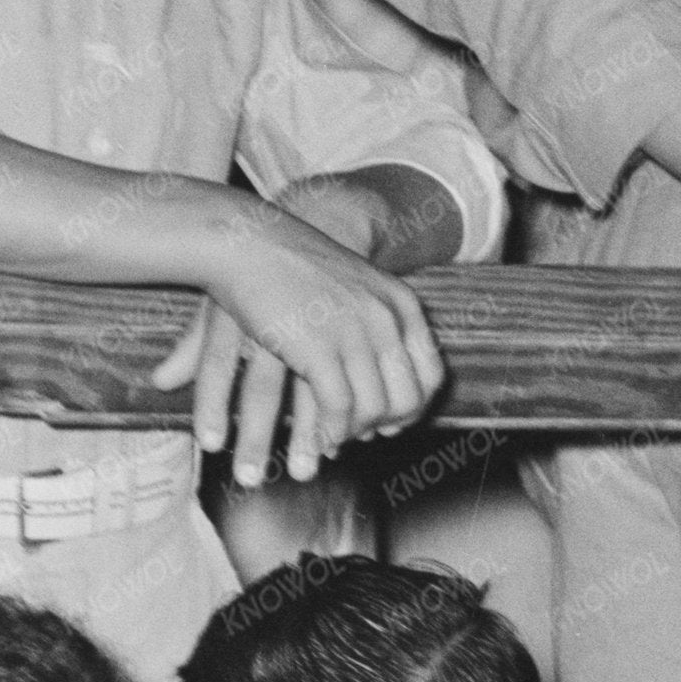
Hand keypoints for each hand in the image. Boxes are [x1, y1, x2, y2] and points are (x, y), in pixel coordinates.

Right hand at [173, 202, 443, 479]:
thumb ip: (375, 324)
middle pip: (405, 398)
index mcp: (400, 304)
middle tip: (359, 438)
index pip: (430, 374)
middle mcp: (386, 320)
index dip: (412, 407)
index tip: (388, 423)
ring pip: (372, 410)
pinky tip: (318, 439)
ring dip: (353, 435)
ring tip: (335, 440)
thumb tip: (382, 375)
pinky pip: (339, 410)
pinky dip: (331, 433)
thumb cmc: (292, 267)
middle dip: (383, 426)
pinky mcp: (320, 351)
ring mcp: (355, 335)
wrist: (250, 241)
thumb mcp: (351, 287)